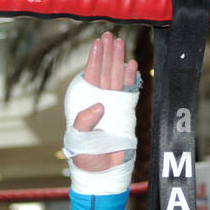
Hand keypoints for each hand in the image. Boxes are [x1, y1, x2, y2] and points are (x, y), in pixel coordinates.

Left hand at [68, 33, 138, 173]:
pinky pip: (129, 93)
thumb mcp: (77, 139)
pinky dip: (130, 80)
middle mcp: (100, 102)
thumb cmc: (85, 157)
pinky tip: (131, 65)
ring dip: (118, 61)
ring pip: (116, 79)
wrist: (102, 173)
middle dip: (107, 54)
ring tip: (120, 43)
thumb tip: (99, 104)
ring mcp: (113, 107)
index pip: (90, 78)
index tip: (97, 44)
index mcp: (85, 105)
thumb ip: (84, 122)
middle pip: (104, 73)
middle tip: (109, 36)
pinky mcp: (126, 114)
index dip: (93, 61)